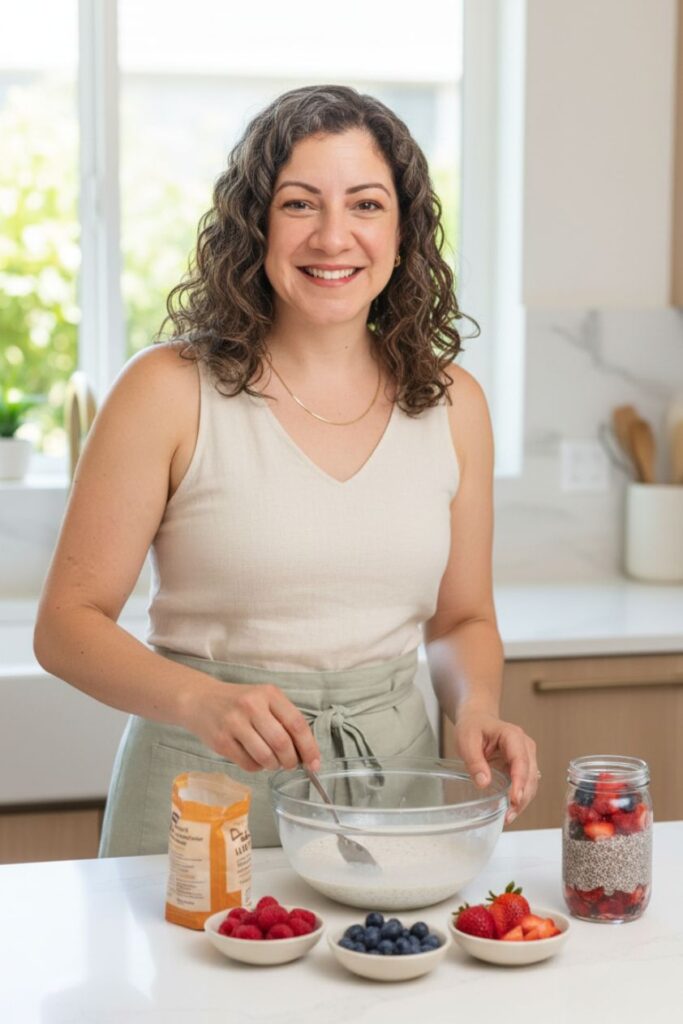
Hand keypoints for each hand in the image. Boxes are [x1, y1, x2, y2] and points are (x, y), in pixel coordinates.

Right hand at [185, 678, 320, 772]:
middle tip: (290, 765)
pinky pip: (248, 764)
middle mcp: (251, 705)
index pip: (297, 724)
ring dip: (274, 765)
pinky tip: (254, 759)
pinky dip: (257, 767)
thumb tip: (307, 753)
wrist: (200, 700)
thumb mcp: (264, 699)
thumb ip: (284, 720)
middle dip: (291, 761)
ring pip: (265, 757)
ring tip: (272, 761)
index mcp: (268, 693)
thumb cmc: (239, 702)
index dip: (309, 747)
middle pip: (282, 743)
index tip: (314, 764)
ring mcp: (234, 723)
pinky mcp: (221, 741)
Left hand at [451, 710, 538, 823]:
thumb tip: (484, 782)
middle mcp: (525, 746)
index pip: (521, 761)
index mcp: (513, 736)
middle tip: (508, 815)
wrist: (477, 719)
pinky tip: (510, 810)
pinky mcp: (522, 766)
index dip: (519, 781)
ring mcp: (526, 756)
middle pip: (530, 775)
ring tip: (508, 817)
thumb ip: (474, 761)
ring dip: (522, 801)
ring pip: (531, 783)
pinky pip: (525, 784)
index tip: (514, 798)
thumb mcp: (467, 740)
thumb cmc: (473, 726)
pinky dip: (519, 798)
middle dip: (522, 797)